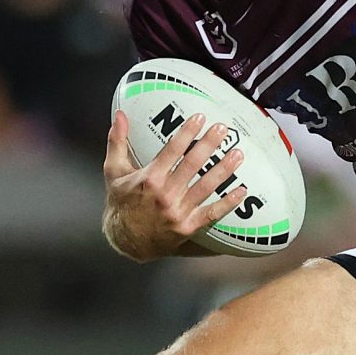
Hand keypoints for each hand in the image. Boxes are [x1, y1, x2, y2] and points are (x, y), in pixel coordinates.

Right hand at [103, 110, 244, 261]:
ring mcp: (177, 211)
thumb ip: (117, 141)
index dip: (187, 133)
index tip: (200, 118)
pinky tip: (242, 191)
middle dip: (209, 145)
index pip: (172, 150)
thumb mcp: (113, 171)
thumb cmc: (121, 202)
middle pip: (192, 165)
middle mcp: (164, 194)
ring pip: (205, 187)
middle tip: (222, 129)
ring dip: (223, 169)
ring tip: (238, 154)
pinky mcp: (188, 226)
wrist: (125, 239)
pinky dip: (228, 203)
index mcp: (148, 178)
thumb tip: (120, 115)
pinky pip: (212, 213)